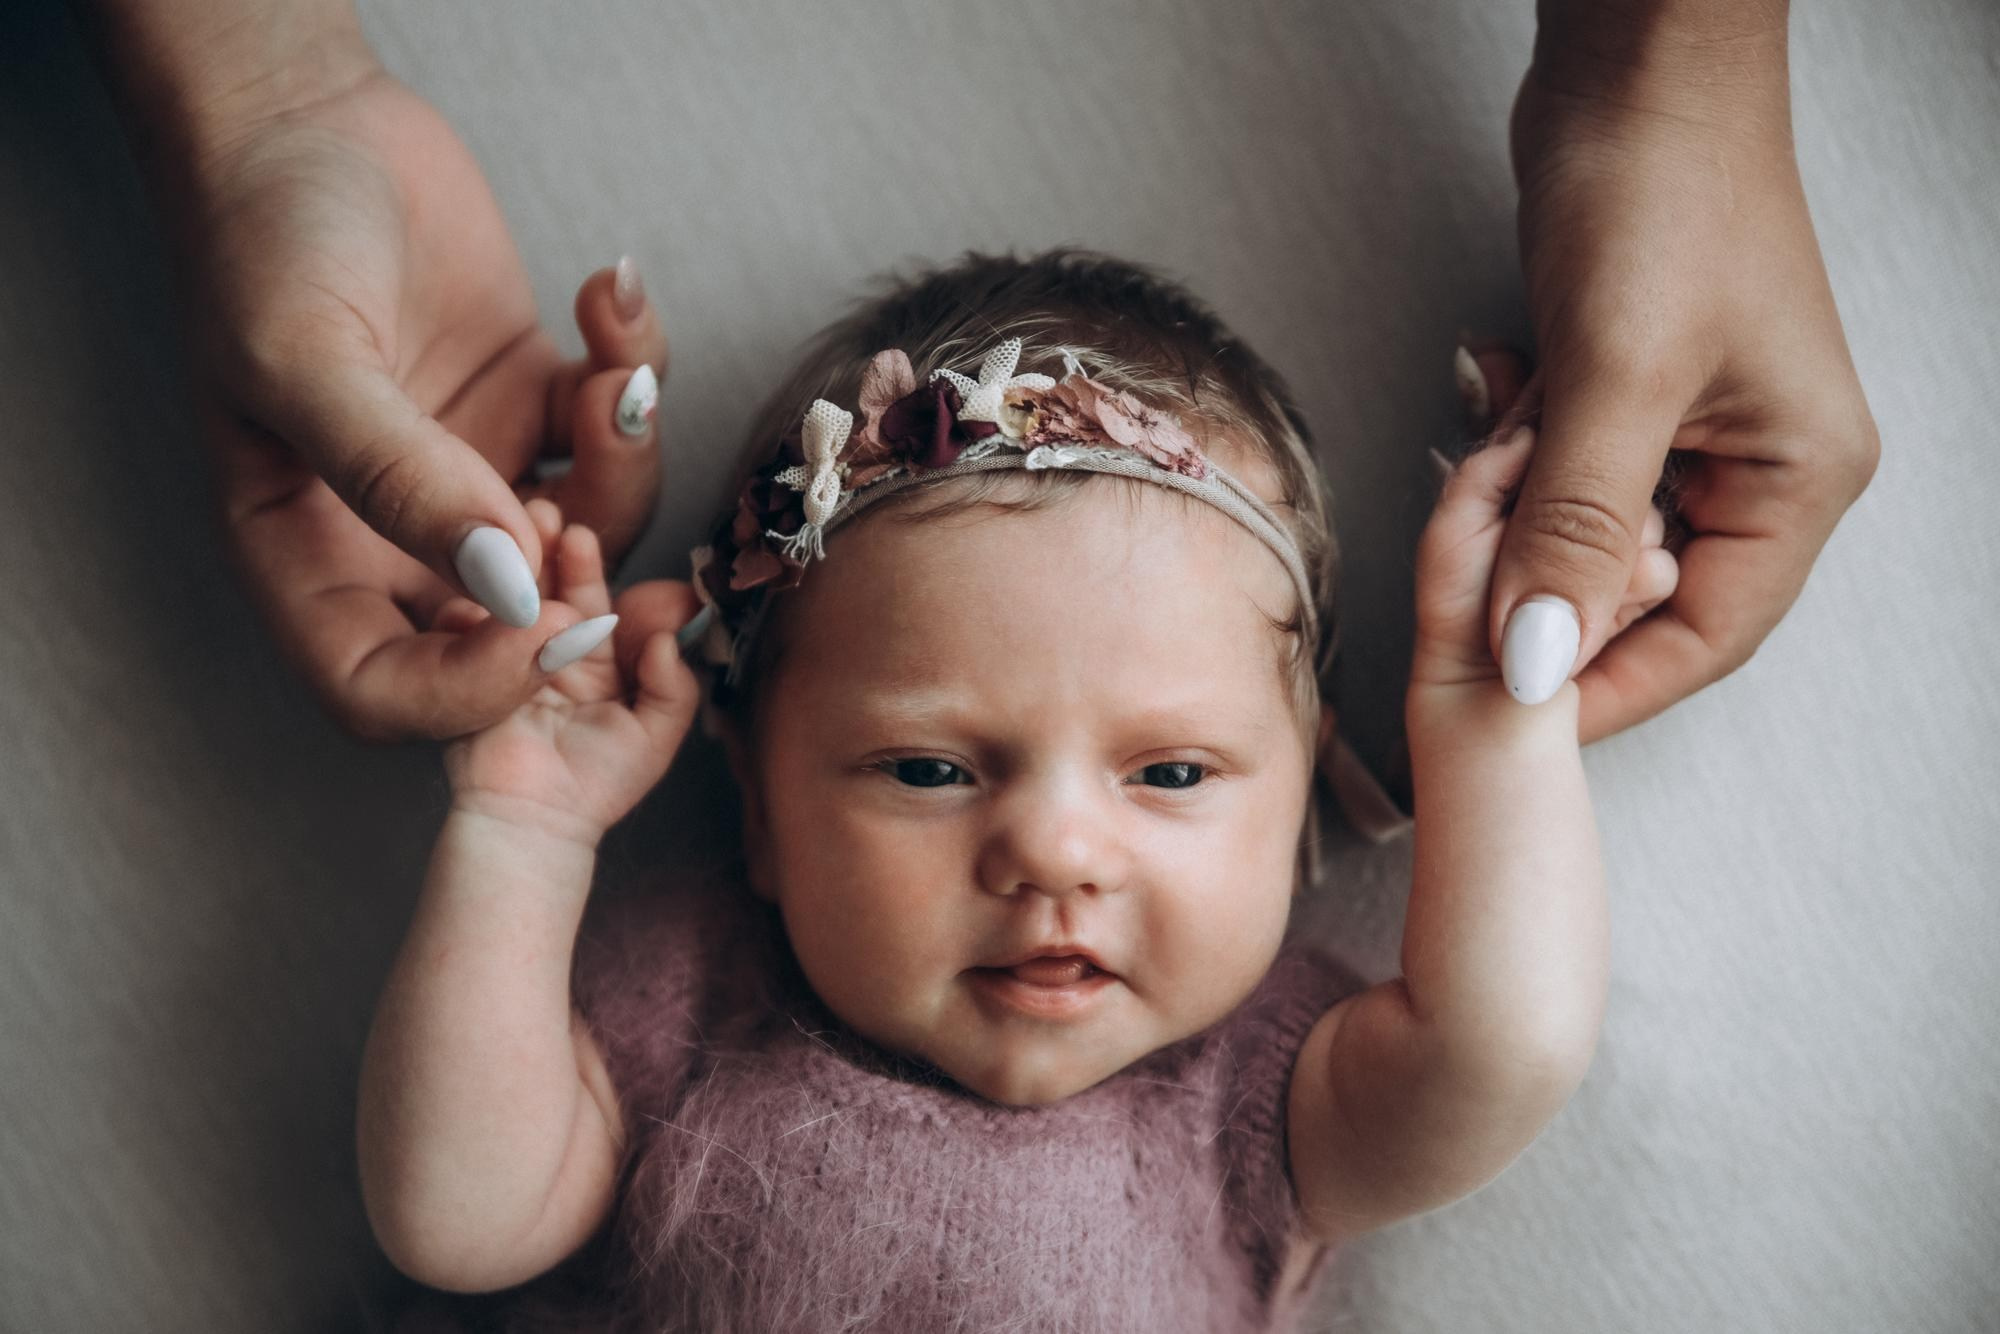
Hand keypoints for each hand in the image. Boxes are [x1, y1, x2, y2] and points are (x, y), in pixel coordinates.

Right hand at [179, 60, 667, 740]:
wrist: (305, 118)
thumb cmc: (261, 239)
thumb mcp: (306, 361)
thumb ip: (399, 479)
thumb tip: (507, 582)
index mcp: (312, 558)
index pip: (387, 689)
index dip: (471, 692)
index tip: (548, 628)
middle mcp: (398, 538)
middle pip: (516, 632)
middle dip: (594, 594)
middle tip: (634, 528)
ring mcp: (476, 478)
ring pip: (592, 537)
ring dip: (630, 463)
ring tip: (612, 366)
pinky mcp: (535, 410)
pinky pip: (614, 438)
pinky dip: (635, 378)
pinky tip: (606, 297)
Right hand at [443, 502, 703, 848]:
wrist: (534, 822)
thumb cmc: (599, 785)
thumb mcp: (656, 737)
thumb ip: (674, 689)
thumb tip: (672, 640)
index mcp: (603, 660)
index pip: (596, 600)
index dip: (588, 569)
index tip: (579, 537)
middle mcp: (556, 650)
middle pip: (550, 589)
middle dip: (545, 554)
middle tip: (541, 520)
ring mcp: (511, 658)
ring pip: (513, 602)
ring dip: (509, 570)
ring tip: (505, 542)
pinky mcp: (471, 673)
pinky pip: (468, 635)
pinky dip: (466, 612)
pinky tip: (468, 598)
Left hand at [1490, 28, 1879, 740]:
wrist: (1635, 64)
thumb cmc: (1662, 192)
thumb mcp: (1615, 378)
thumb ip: (1576, 529)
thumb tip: (1537, 660)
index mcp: (1797, 479)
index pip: (1702, 638)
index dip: (1602, 681)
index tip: (1512, 709)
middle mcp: (1760, 465)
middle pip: (1645, 594)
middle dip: (1548, 585)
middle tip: (1469, 571)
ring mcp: (1699, 430)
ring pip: (1595, 533)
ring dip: (1522, 517)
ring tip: (1475, 470)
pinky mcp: (1636, 391)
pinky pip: (1570, 471)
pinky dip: (1517, 462)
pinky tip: (1487, 415)